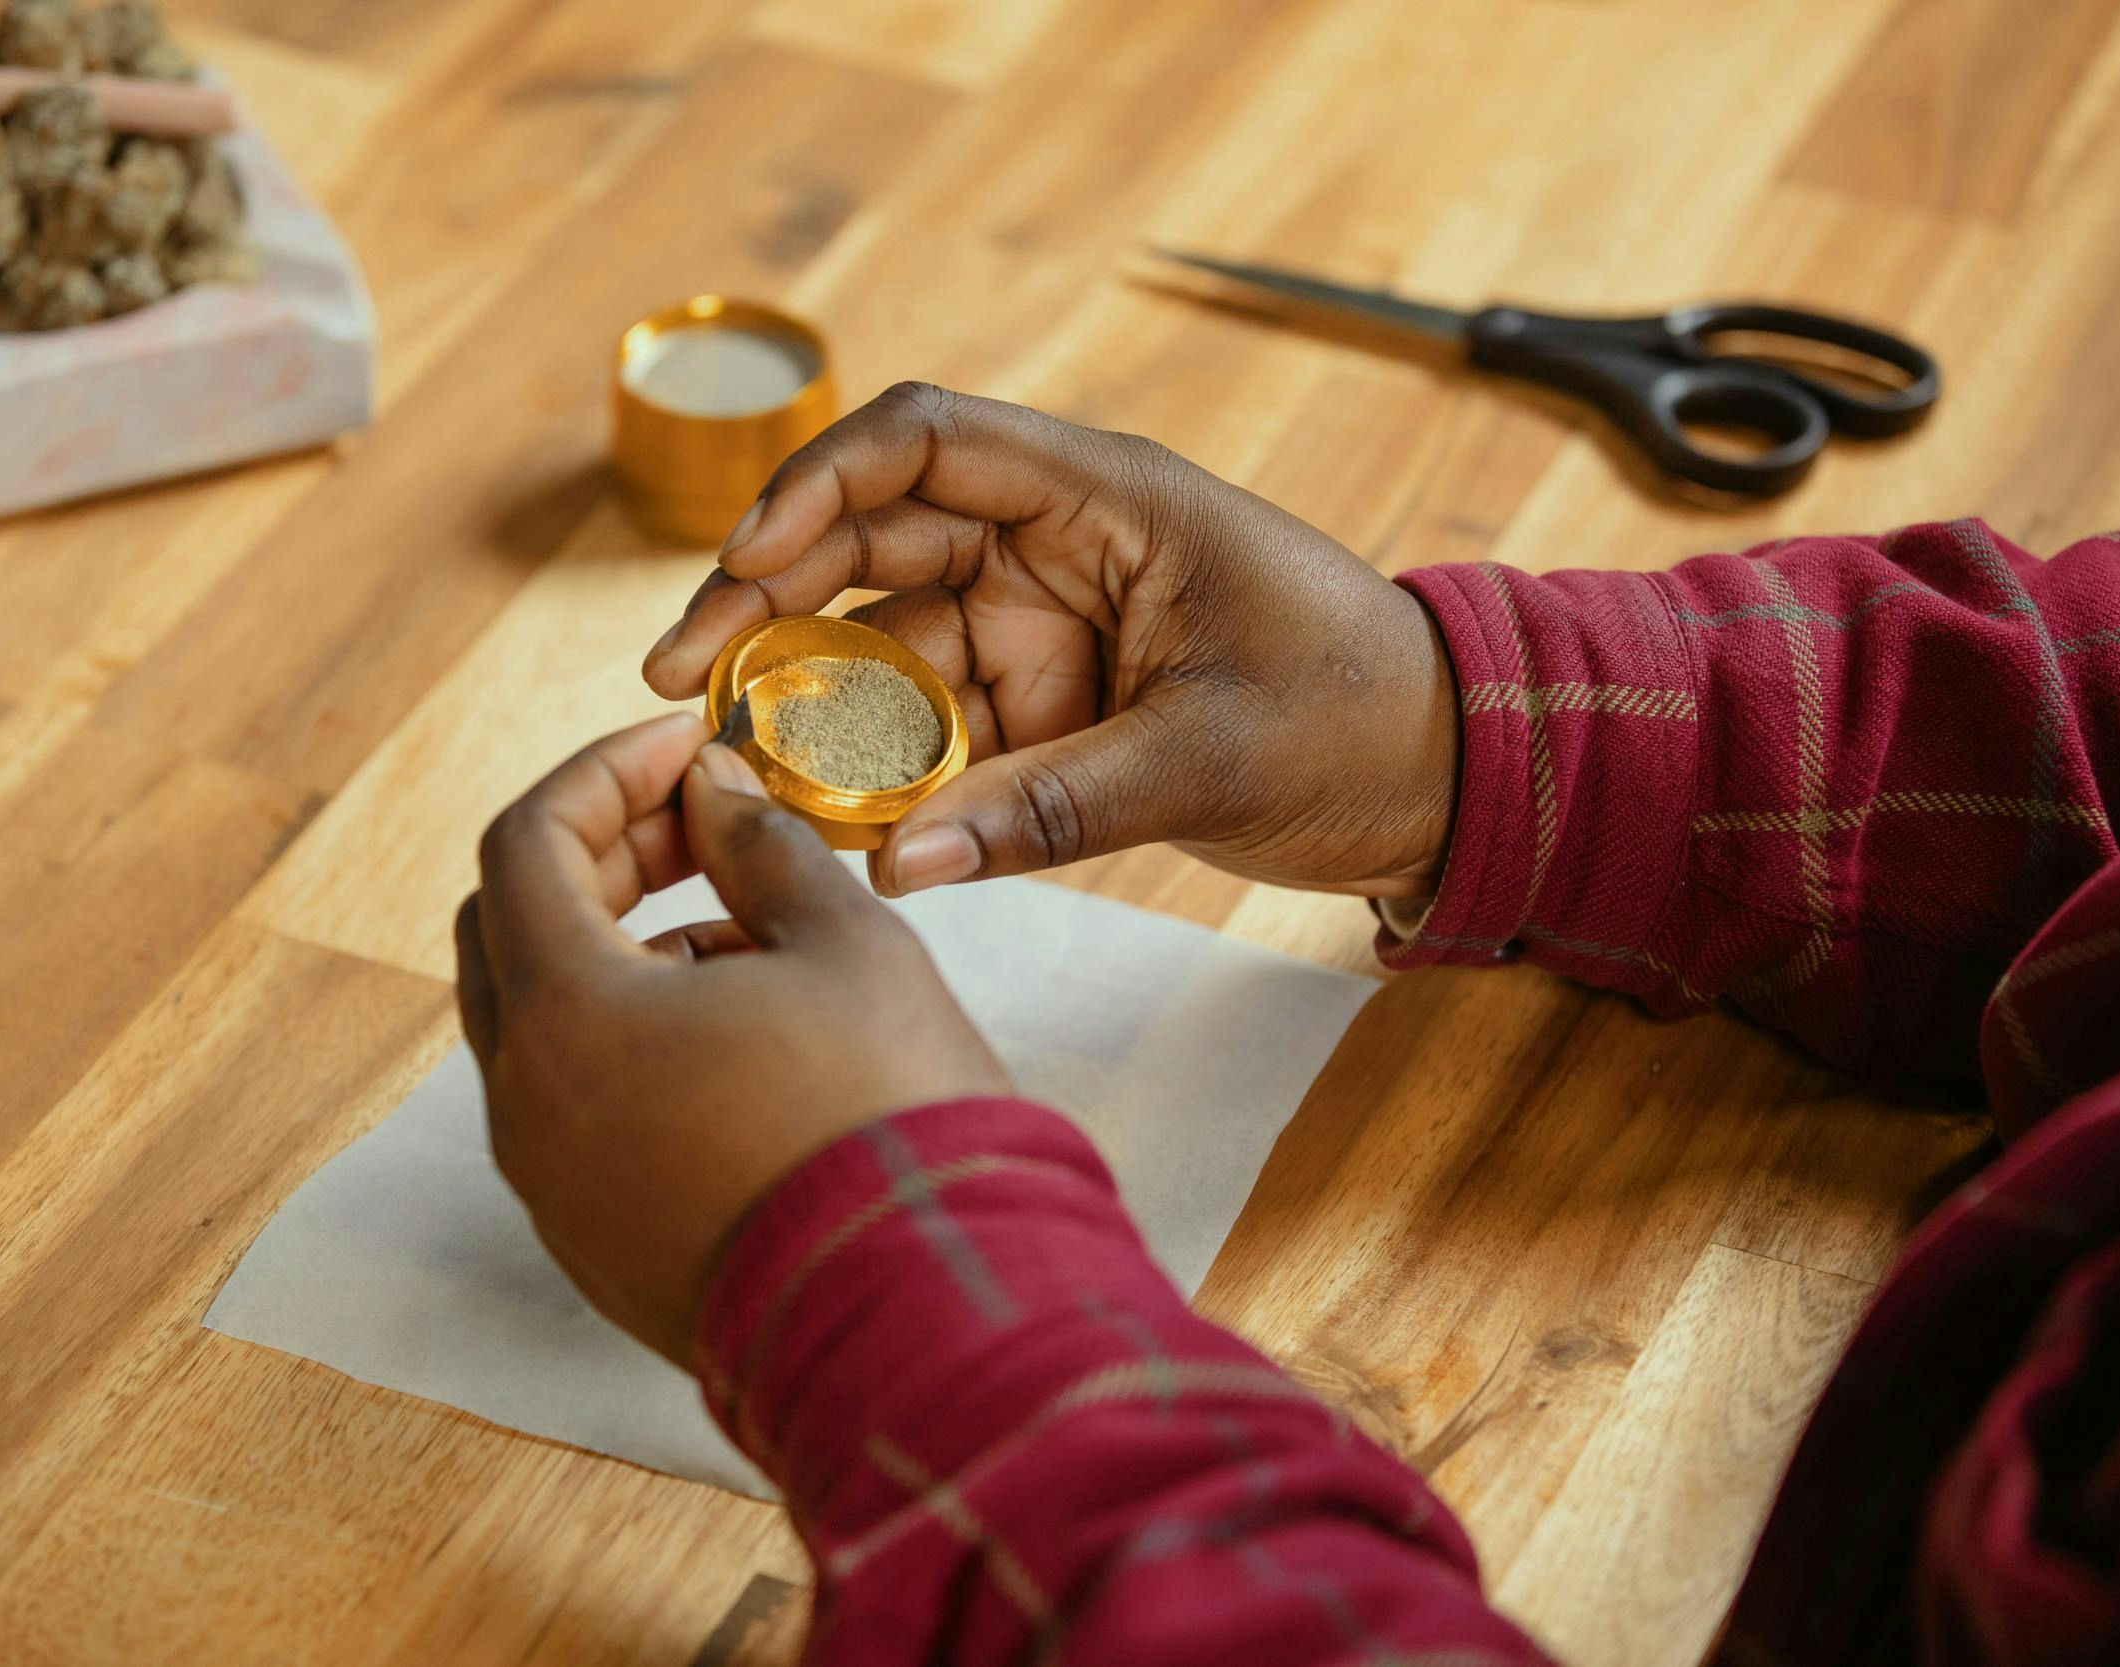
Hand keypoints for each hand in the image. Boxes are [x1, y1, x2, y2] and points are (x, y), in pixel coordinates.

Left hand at [455, 713, 1009, 1365]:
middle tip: (705, 822)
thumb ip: (760, 846)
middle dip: (603, 857)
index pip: (526, 845)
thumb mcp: (844, 945)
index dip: (604, 773)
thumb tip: (713, 793)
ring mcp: (556, 1191)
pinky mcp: (600, 1248)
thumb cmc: (891, 1121)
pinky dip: (638, 1045)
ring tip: (760, 939)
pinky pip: (584, 1113)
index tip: (687, 747)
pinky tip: (754, 1039)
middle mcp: (528, 1111)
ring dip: (628, 954)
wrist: (931, 1324)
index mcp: (565, 1020)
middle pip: (512, 934)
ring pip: (550, 1029)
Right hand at [642, 384, 1459, 902]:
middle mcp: (1055, 548)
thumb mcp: (1205, 760)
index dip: (820, 486)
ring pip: (887, 641)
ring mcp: (1044, 629)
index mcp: (1104, 501)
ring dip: (809, 697)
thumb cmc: (1356, 721)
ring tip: (727, 762)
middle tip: (678, 681)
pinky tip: (817, 815)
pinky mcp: (1047, 706)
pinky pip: (933, 725)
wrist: (1441, 779)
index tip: (745, 562)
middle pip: (873, 539)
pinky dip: (876, 766)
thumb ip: (1046, 809)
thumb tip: (895, 867)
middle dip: (767, 600)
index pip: (927, 439)